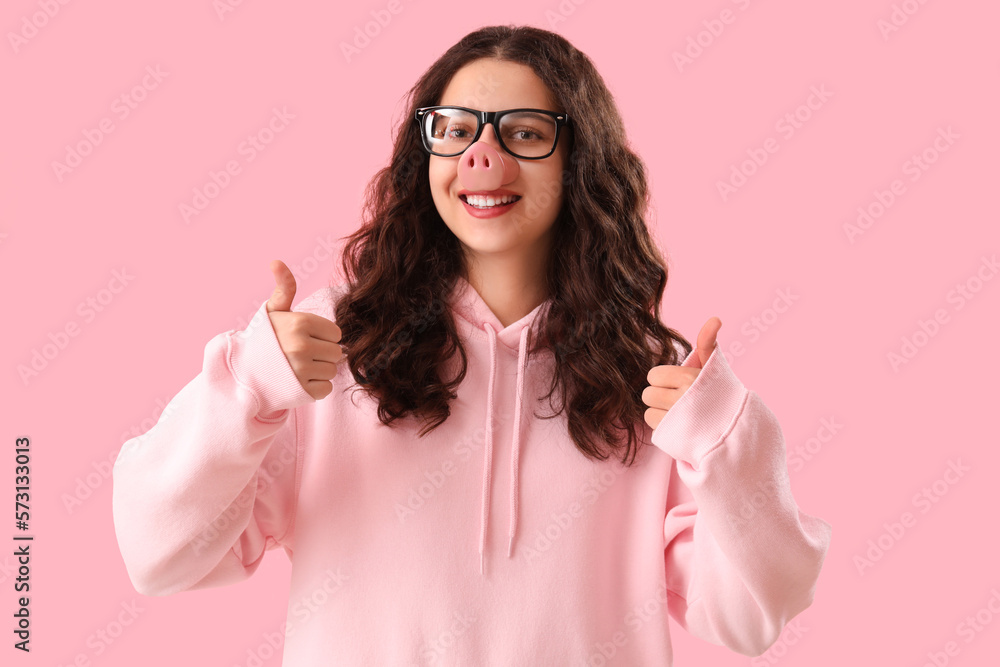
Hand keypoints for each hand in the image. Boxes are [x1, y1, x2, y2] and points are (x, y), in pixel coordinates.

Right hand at [266, 260, 344, 399]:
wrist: (241, 373)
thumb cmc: (263, 340)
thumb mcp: (273, 311)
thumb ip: (284, 288)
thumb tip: (276, 261)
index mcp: (299, 322)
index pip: (336, 333)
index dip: (323, 336)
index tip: (305, 337)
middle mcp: (301, 345)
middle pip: (336, 353)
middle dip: (322, 354)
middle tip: (301, 354)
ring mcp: (301, 370)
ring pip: (332, 371)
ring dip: (319, 371)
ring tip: (298, 368)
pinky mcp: (301, 391)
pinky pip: (326, 388)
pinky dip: (315, 387)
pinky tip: (298, 381)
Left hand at [642, 317, 721, 429]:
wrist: (735, 430)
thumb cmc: (721, 394)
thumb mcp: (714, 367)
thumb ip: (707, 342)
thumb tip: (715, 318)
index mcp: (689, 378)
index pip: (654, 375)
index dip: (664, 380)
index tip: (680, 385)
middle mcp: (681, 398)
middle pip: (647, 394)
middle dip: (660, 396)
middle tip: (680, 400)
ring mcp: (676, 419)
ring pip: (648, 411)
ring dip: (660, 412)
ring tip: (680, 414)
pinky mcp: (673, 436)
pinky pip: (653, 426)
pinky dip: (663, 427)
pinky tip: (679, 427)